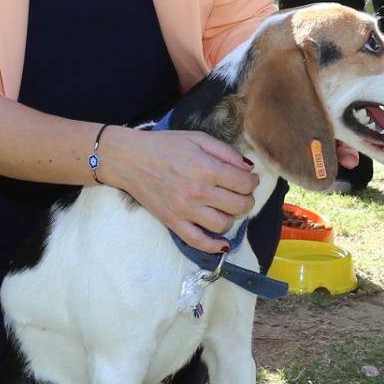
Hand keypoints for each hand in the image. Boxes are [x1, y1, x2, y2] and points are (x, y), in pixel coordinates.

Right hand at [102, 127, 261, 256]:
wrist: (130, 159)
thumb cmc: (165, 145)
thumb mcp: (198, 138)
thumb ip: (226, 152)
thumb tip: (249, 168)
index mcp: (207, 168)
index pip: (244, 184)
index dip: (252, 182)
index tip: (249, 180)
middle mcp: (198, 191)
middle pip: (239, 206)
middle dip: (247, 200)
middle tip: (241, 194)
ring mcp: (185, 210)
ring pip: (223, 225)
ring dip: (231, 218)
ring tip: (226, 208)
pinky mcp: (173, 222)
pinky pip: (198, 242)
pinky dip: (213, 246)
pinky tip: (221, 242)